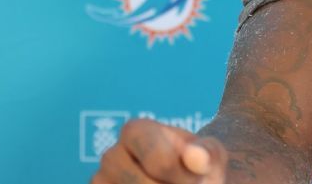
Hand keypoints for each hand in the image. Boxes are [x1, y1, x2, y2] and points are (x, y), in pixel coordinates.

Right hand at [91, 118, 227, 182]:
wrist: (189, 181)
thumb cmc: (198, 167)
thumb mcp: (211, 155)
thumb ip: (206, 153)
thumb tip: (196, 158)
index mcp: (136, 132)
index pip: (160, 160)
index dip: (186, 178)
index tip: (201, 182)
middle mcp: (111, 156)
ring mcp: (99, 181)